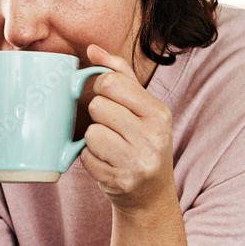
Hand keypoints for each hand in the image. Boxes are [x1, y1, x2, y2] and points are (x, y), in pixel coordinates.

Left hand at [80, 45, 175, 210]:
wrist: (151, 196)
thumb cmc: (143, 145)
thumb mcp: (143, 109)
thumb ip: (120, 75)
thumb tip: (93, 49)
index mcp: (158, 112)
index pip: (112, 83)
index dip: (100, 87)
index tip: (106, 98)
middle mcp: (153, 136)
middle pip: (98, 106)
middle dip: (97, 115)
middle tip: (111, 127)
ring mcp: (137, 161)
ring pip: (91, 132)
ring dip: (93, 139)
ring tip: (109, 147)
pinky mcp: (120, 181)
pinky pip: (86, 158)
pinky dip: (90, 159)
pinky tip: (106, 163)